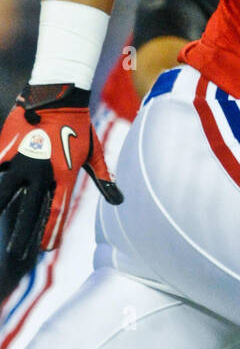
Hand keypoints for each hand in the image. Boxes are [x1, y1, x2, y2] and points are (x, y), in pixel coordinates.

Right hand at [0, 83, 122, 266]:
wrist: (56, 96)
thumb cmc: (79, 125)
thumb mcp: (93, 153)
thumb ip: (103, 178)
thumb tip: (119, 200)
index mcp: (64, 176)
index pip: (57, 211)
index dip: (51, 232)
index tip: (46, 249)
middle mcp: (42, 173)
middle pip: (31, 210)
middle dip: (24, 234)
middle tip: (19, 252)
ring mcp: (22, 161)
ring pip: (6, 194)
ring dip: (3, 212)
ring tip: (0, 227)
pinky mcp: (6, 149)